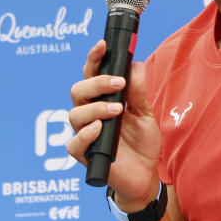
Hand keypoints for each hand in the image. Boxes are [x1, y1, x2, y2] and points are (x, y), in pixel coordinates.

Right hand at [68, 40, 160, 210]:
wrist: (145, 175)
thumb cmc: (142, 142)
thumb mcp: (145, 113)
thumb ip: (139, 91)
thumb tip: (135, 64)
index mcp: (101, 99)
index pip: (90, 74)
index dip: (93, 58)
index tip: (102, 45)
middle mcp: (89, 114)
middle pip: (78, 90)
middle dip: (97, 83)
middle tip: (119, 84)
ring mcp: (85, 134)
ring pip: (75, 114)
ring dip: (96, 108)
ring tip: (118, 110)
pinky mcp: (85, 155)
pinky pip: (74, 143)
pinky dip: (86, 134)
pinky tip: (100, 129)